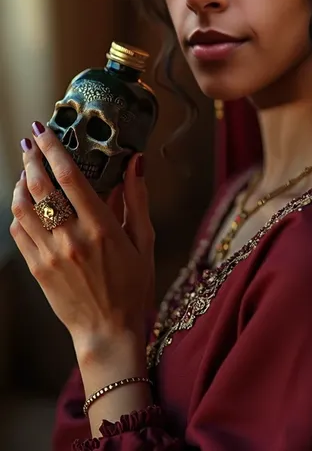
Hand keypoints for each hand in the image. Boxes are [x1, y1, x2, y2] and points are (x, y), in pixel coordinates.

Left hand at [10, 122, 154, 355]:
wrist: (108, 330)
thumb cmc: (133, 285)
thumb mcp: (143, 240)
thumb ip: (137, 199)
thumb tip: (136, 163)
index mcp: (101, 228)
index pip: (70, 178)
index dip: (54, 150)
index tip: (45, 130)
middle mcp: (72, 238)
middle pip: (41, 187)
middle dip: (32, 158)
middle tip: (31, 140)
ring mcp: (50, 255)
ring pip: (23, 208)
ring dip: (21, 182)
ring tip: (27, 168)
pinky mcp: (38, 269)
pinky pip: (19, 231)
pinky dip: (18, 210)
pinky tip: (25, 200)